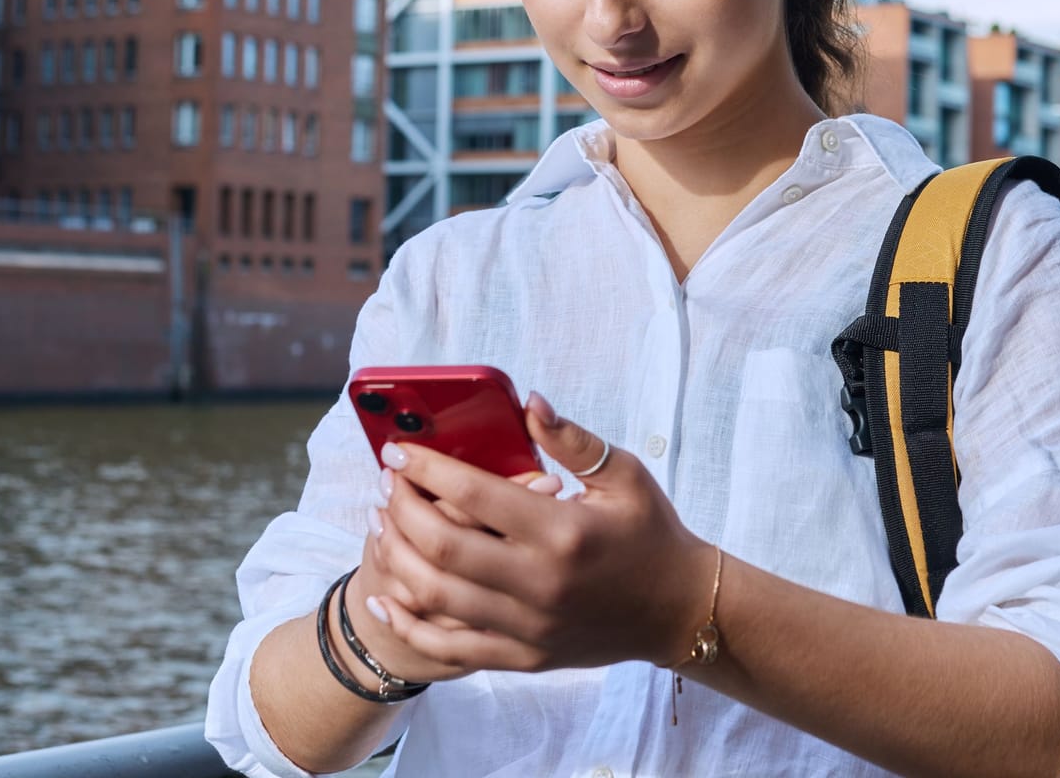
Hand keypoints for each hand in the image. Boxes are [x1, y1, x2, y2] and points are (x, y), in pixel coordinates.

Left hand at [361, 392, 715, 674]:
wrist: (678, 609)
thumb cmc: (651, 532)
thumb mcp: (623, 474)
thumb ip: (572, 439)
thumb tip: (528, 402)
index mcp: (564, 530)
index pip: (475, 494)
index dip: (426, 469)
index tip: (398, 451)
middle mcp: (542, 582)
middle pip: (443, 545)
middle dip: (401, 509)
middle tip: (386, 485)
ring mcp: (531, 626)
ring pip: (436, 596)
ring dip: (396, 557)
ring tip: (380, 525)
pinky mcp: (526, 657)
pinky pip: (451, 648)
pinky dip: (409, 624)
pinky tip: (385, 595)